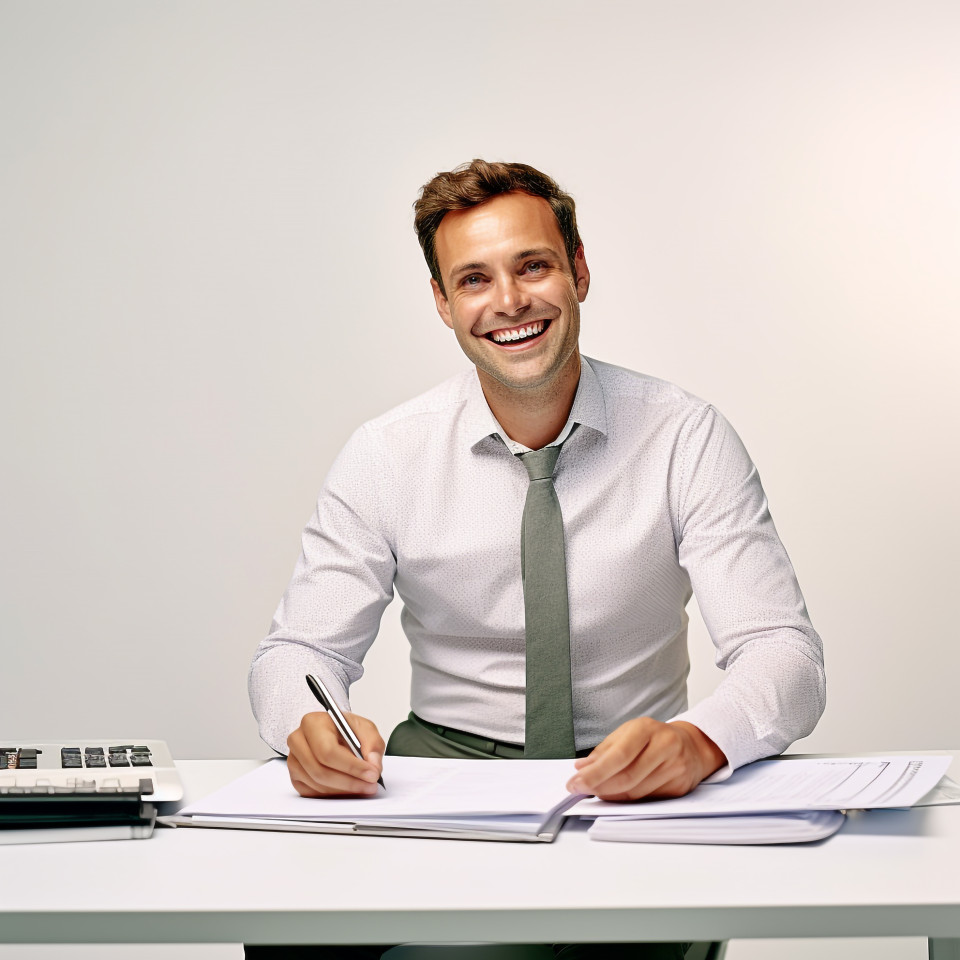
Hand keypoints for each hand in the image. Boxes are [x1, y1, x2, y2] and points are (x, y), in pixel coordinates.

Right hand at [286, 710, 384, 797]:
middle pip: (320, 770)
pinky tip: (348, 789)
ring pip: (317, 784)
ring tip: (363, 787)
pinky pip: (312, 793)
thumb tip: (372, 764)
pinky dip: (333, 794)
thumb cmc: (345, 729)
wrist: (333, 734)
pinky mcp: (295, 776)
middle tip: (370, 785)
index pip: (328, 751)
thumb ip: (372, 743)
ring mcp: (294, 760)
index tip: (371, 774)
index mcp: (313, 723)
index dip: (351, 766)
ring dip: (343, 790)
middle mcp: (298, 740)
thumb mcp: (365, 728)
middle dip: (349, 782)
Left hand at [564, 718, 725, 801]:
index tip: (575, 782)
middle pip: (627, 777)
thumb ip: (604, 751)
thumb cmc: (653, 738)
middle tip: (580, 790)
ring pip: (636, 792)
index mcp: (647, 728)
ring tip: (596, 792)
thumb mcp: (628, 733)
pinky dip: (628, 800)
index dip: (595, 773)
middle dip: (599, 786)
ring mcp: (675, 767)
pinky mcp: (680, 786)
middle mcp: (664, 746)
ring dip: (611, 795)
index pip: (618, 755)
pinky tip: (616, 795)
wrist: (691, 746)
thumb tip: (581, 769)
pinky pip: (647, 799)